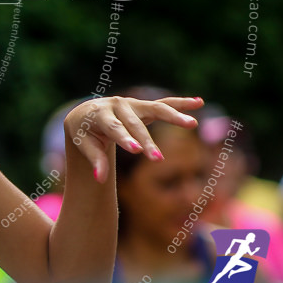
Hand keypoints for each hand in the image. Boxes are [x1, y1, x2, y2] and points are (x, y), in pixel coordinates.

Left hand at [64, 96, 202, 182]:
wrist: (86, 113)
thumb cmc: (85, 131)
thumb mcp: (84, 143)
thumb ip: (94, 159)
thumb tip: (100, 180)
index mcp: (99, 113)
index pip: (113, 128)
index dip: (124, 138)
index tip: (136, 150)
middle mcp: (117, 105)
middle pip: (134, 124)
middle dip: (146, 141)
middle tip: (158, 160)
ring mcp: (132, 103)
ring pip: (154, 109)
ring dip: (173, 116)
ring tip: (192, 123)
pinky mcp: (143, 106)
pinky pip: (164, 103)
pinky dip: (180, 103)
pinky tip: (198, 102)